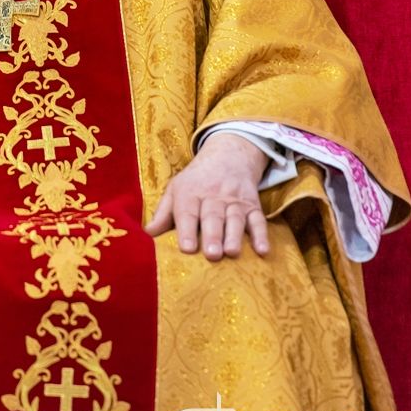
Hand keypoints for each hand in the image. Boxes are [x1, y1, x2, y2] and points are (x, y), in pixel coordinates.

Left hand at [144, 133, 269, 260]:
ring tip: (232, 252)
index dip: (187, 230)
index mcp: (190, 193)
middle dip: (212, 235)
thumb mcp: (176, 189)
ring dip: (234, 236)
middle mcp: (213, 196)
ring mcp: (234, 201)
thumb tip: (148, 234)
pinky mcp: (252, 205)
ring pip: (235, 218)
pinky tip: (263, 250)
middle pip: (213, 216)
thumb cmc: (196, 180)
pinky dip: (261, 235)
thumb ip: (163, 212)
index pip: (187, 212)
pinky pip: (258, 220)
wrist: (229, 155)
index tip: (187, 249)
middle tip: (212, 254)